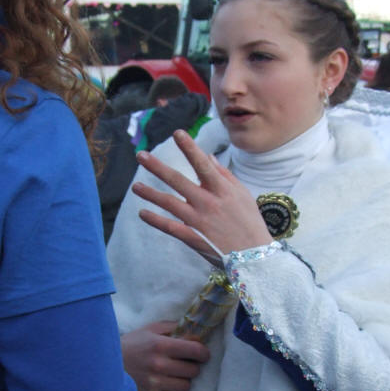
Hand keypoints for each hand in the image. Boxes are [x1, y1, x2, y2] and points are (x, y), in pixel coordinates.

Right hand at [121, 321, 210, 390]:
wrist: (105, 366)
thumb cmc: (131, 345)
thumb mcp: (149, 330)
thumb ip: (172, 328)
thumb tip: (195, 334)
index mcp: (160, 345)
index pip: (195, 351)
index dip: (203, 353)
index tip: (203, 354)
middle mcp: (159, 364)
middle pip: (193, 370)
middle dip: (193, 366)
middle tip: (186, 363)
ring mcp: (155, 382)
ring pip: (186, 385)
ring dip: (184, 379)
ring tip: (175, 373)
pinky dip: (174, 390)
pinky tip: (167, 382)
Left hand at [132, 130, 271, 261]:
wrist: (254, 257)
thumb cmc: (250, 222)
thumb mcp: (243, 195)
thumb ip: (224, 175)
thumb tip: (208, 157)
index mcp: (222, 190)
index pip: (202, 164)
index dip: (189, 148)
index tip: (177, 133)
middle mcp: (208, 202)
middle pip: (177, 181)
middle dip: (157, 167)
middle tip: (140, 155)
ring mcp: (198, 220)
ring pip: (169, 203)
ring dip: (150, 194)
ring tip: (135, 187)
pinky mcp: (193, 237)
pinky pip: (170, 227)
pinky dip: (155, 220)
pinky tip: (142, 213)